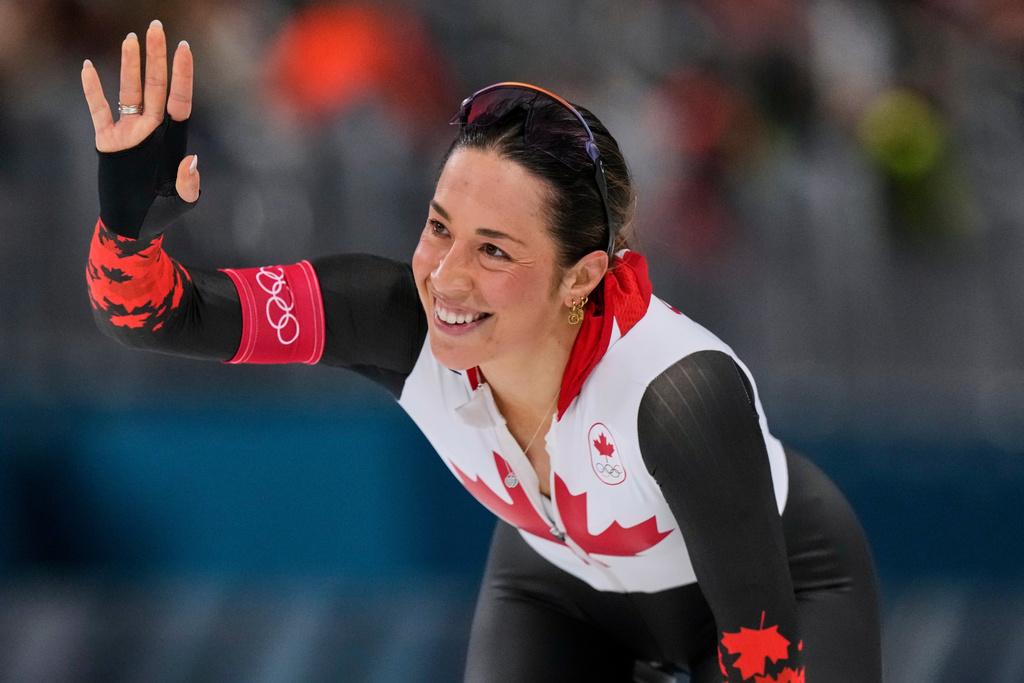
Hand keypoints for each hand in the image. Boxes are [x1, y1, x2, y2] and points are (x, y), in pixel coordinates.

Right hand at [81, 19, 197, 202]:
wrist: (133, 226)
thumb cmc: (162, 214)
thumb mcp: (182, 203)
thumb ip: (189, 185)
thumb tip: (191, 160)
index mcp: (171, 139)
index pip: (178, 99)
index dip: (181, 74)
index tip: (184, 48)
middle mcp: (151, 129)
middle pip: (154, 86)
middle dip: (156, 57)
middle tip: (157, 27)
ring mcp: (128, 132)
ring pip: (129, 91)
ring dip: (129, 65)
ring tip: (130, 38)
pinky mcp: (107, 140)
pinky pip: (98, 109)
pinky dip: (93, 90)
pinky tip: (90, 68)